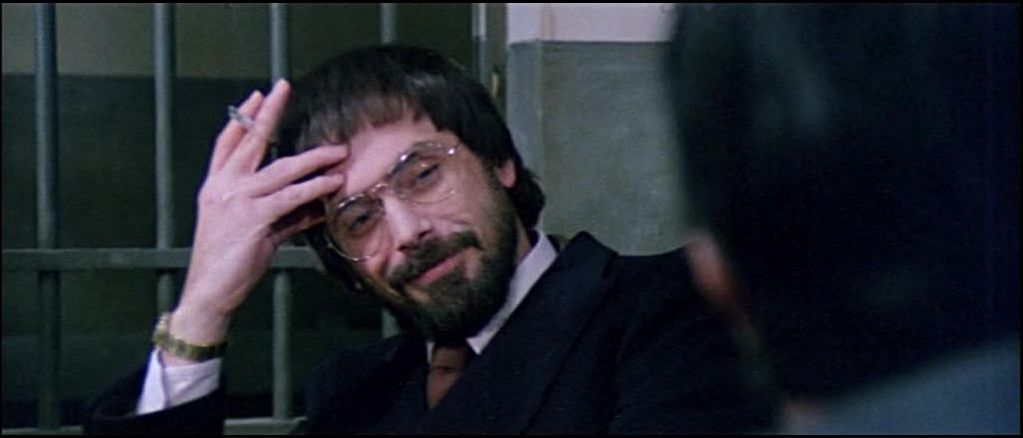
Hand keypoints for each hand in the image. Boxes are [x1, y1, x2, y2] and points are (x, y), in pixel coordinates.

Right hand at [167, 80, 345, 357]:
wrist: (210, 292)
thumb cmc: (232, 263)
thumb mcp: (257, 231)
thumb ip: (284, 214)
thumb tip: (316, 203)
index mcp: (216, 187)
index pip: (228, 142)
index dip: (242, 117)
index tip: (257, 95)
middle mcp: (222, 188)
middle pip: (250, 141)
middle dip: (269, 112)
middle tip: (284, 86)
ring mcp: (236, 201)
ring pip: (280, 169)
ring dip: (313, 159)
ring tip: (337, 151)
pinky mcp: (252, 218)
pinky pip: (290, 197)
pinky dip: (314, 188)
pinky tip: (332, 183)